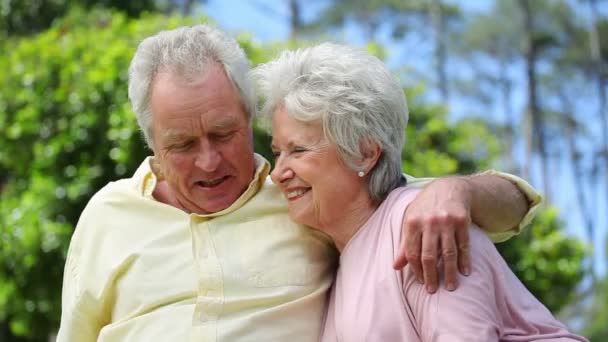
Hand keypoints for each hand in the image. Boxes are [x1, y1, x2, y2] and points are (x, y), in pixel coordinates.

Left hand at [393, 177, 471, 292]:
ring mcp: (447, 221)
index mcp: (412, 222)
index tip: (421, 282)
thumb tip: (395, 267)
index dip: (416, 270)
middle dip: (431, 276)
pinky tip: (465, 272)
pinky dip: (465, 260)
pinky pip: (464, 245)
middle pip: (429, 256)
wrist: (449, 188)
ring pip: (448, 253)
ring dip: (450, 272)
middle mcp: (429, 222)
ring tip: (451, 287)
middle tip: (433, 291)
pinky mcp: (463, 220)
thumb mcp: (411, 221)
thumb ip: (405, 244)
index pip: (412, 252)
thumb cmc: (425, 209)